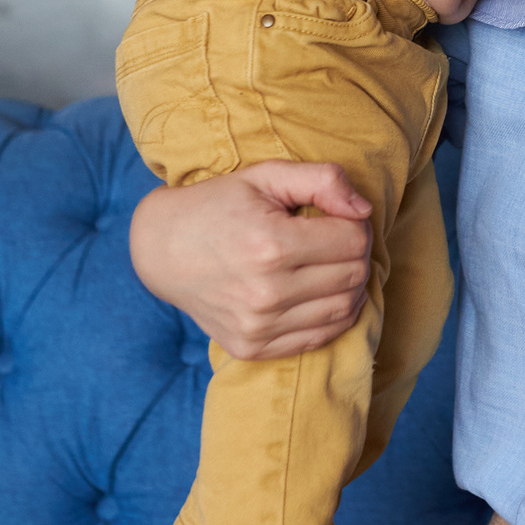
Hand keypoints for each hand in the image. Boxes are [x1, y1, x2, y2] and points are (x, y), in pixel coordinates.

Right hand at [128, 161, 373, 359]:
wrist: (161, 249)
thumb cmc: (219, 206)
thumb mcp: (266, 176)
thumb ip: (322, 180)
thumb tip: (364, 209)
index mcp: (271, 245)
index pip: (354, 241)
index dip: (355, 224)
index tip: (337, 217)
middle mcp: (266, 293)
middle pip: (353, 276)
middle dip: (354, 253)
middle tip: (334, 238)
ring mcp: (258, 327)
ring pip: (344, 310)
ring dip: (348, 285)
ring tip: (327, 264)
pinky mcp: (252, 348)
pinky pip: (320, 338)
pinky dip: (332, 315)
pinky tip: (318, 292)